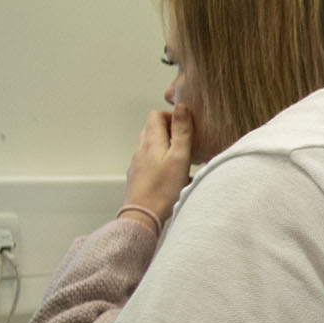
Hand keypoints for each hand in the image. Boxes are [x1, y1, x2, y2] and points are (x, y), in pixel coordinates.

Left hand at [123, 105, 194, 219]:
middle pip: (152, 129)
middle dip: (170, 131)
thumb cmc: (163, 188)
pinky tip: (173, 176)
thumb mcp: (180, 156)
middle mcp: (140, 149)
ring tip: (182, 160)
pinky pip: (150, 162)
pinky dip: (161, 162)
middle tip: (187, 142)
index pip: (155, 115)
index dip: (171, 116)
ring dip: (166, 147)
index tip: (185, 127)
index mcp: (150, 141)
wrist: (144, 215)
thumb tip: (181, 107)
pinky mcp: (138, 177)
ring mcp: (137, 163)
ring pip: (151, 146)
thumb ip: (181, 131)